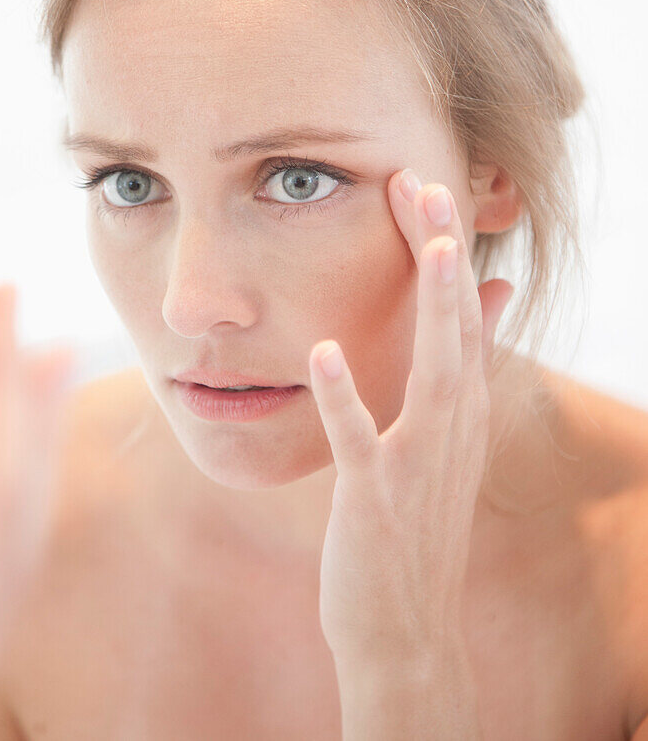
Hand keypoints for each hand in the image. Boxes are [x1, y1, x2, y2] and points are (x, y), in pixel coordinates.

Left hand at [308, 169, 513, 671]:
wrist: (406, 631)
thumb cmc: (414, 526)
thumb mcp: (444, 444)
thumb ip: (460, 371)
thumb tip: (490, 297)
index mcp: (461, 412)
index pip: (462, 316)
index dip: (446, 251)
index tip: (425, 187)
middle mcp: (452, 430)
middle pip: (457, 329)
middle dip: (445, 256)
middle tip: (429, 183)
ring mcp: (417, 466)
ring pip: (434, 376)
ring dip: (432, 311)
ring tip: (429, 247)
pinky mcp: (376, 501)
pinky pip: (360, 443)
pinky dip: (345, 397)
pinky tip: (323, 351)